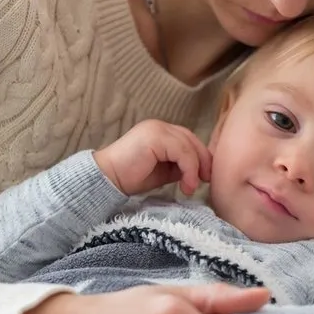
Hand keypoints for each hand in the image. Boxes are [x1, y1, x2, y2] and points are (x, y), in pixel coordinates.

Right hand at [93, 120, 211, 195]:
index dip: (201, 157)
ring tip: (191, 188)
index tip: (205, 177)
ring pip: (188, 146)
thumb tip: (200, 171)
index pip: (188, 139)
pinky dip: (189, 169)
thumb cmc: (131, 178)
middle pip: (191, 139)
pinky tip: (186, 185)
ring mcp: (157, 129)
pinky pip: (182, 152)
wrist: (107, 179)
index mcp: (160, 131)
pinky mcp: (155, 137)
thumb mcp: (163, 171)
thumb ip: (180, 166)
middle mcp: (159, 126)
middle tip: (206, 180)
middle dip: (203, 161)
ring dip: (195, 169)